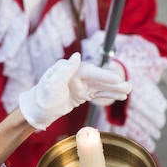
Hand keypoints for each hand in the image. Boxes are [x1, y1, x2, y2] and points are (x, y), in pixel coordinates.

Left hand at [17, 53, 131, 129]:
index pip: (90, 72)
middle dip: (114, 83)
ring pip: (101, 87)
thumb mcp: (51, 85)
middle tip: (128, 86)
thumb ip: (64, 70)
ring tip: (128, 90)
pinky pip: (98, 94)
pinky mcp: (82, 94)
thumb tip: (76, 56)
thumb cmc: (42, 97)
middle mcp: (77, 75)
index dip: (103, 76)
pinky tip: (120, 96)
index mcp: (70, 70)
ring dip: (115, 89)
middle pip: (99, 79)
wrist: (37, 110)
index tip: (115, 78)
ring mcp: (81, 85)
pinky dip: (109, 95)